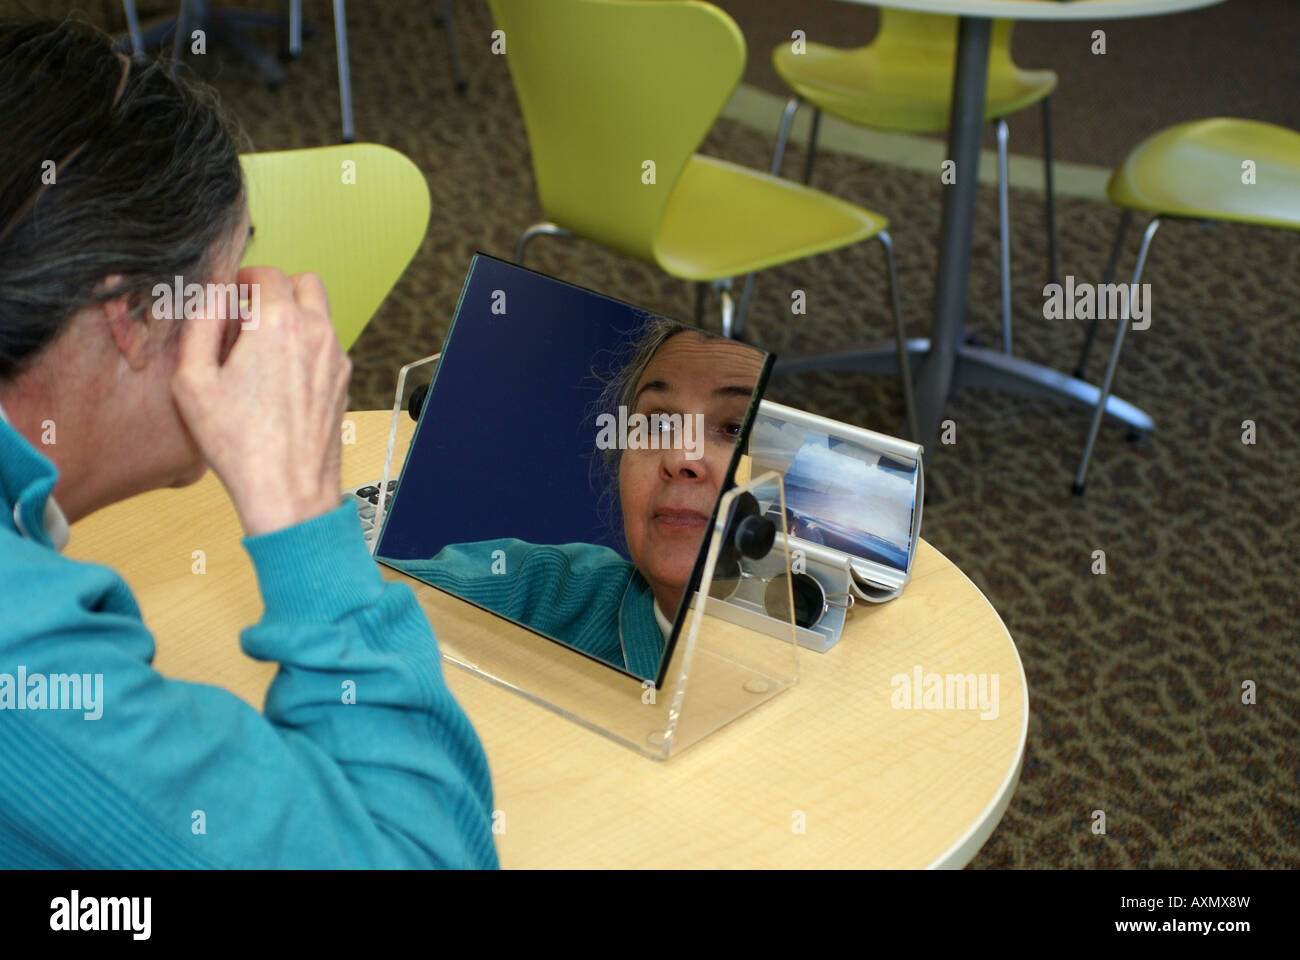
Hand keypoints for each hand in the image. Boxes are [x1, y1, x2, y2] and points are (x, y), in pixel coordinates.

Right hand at [171, 266, 350, 536]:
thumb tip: (213, 296)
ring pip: (321, 315)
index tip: (234, 292)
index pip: (269, 274)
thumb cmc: (238, 441)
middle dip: (278, 289)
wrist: (288, 488)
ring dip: (295, 317)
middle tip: (251, 312)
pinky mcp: (344, 382)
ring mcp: (336, 358)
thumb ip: (200, 325)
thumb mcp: (193, 380)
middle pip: (306, 284)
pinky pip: (328, 347)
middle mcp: (317, 333)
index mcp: (279, 323)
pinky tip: (280, 376)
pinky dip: (308, 346)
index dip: (246, 278)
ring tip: (262, 348)